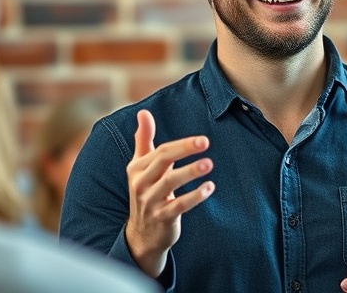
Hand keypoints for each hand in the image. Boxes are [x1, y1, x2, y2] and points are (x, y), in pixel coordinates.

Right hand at [125, 109, 213, 276]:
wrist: (141, 234)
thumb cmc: (146, 192)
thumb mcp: (140, 167)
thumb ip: (143, 140)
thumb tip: (143, 112)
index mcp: (137, 168)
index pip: (161, 152)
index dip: (182, 144)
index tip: (202, 140)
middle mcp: (141, 183)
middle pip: (163, 161)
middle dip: (184, 149)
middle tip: (205, 142)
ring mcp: (150, 201)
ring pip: (170, 183)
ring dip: (190, 172)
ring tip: (209, 163)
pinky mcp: (162, 218)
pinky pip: (179, 205)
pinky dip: (194, 196)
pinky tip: (209, 187)